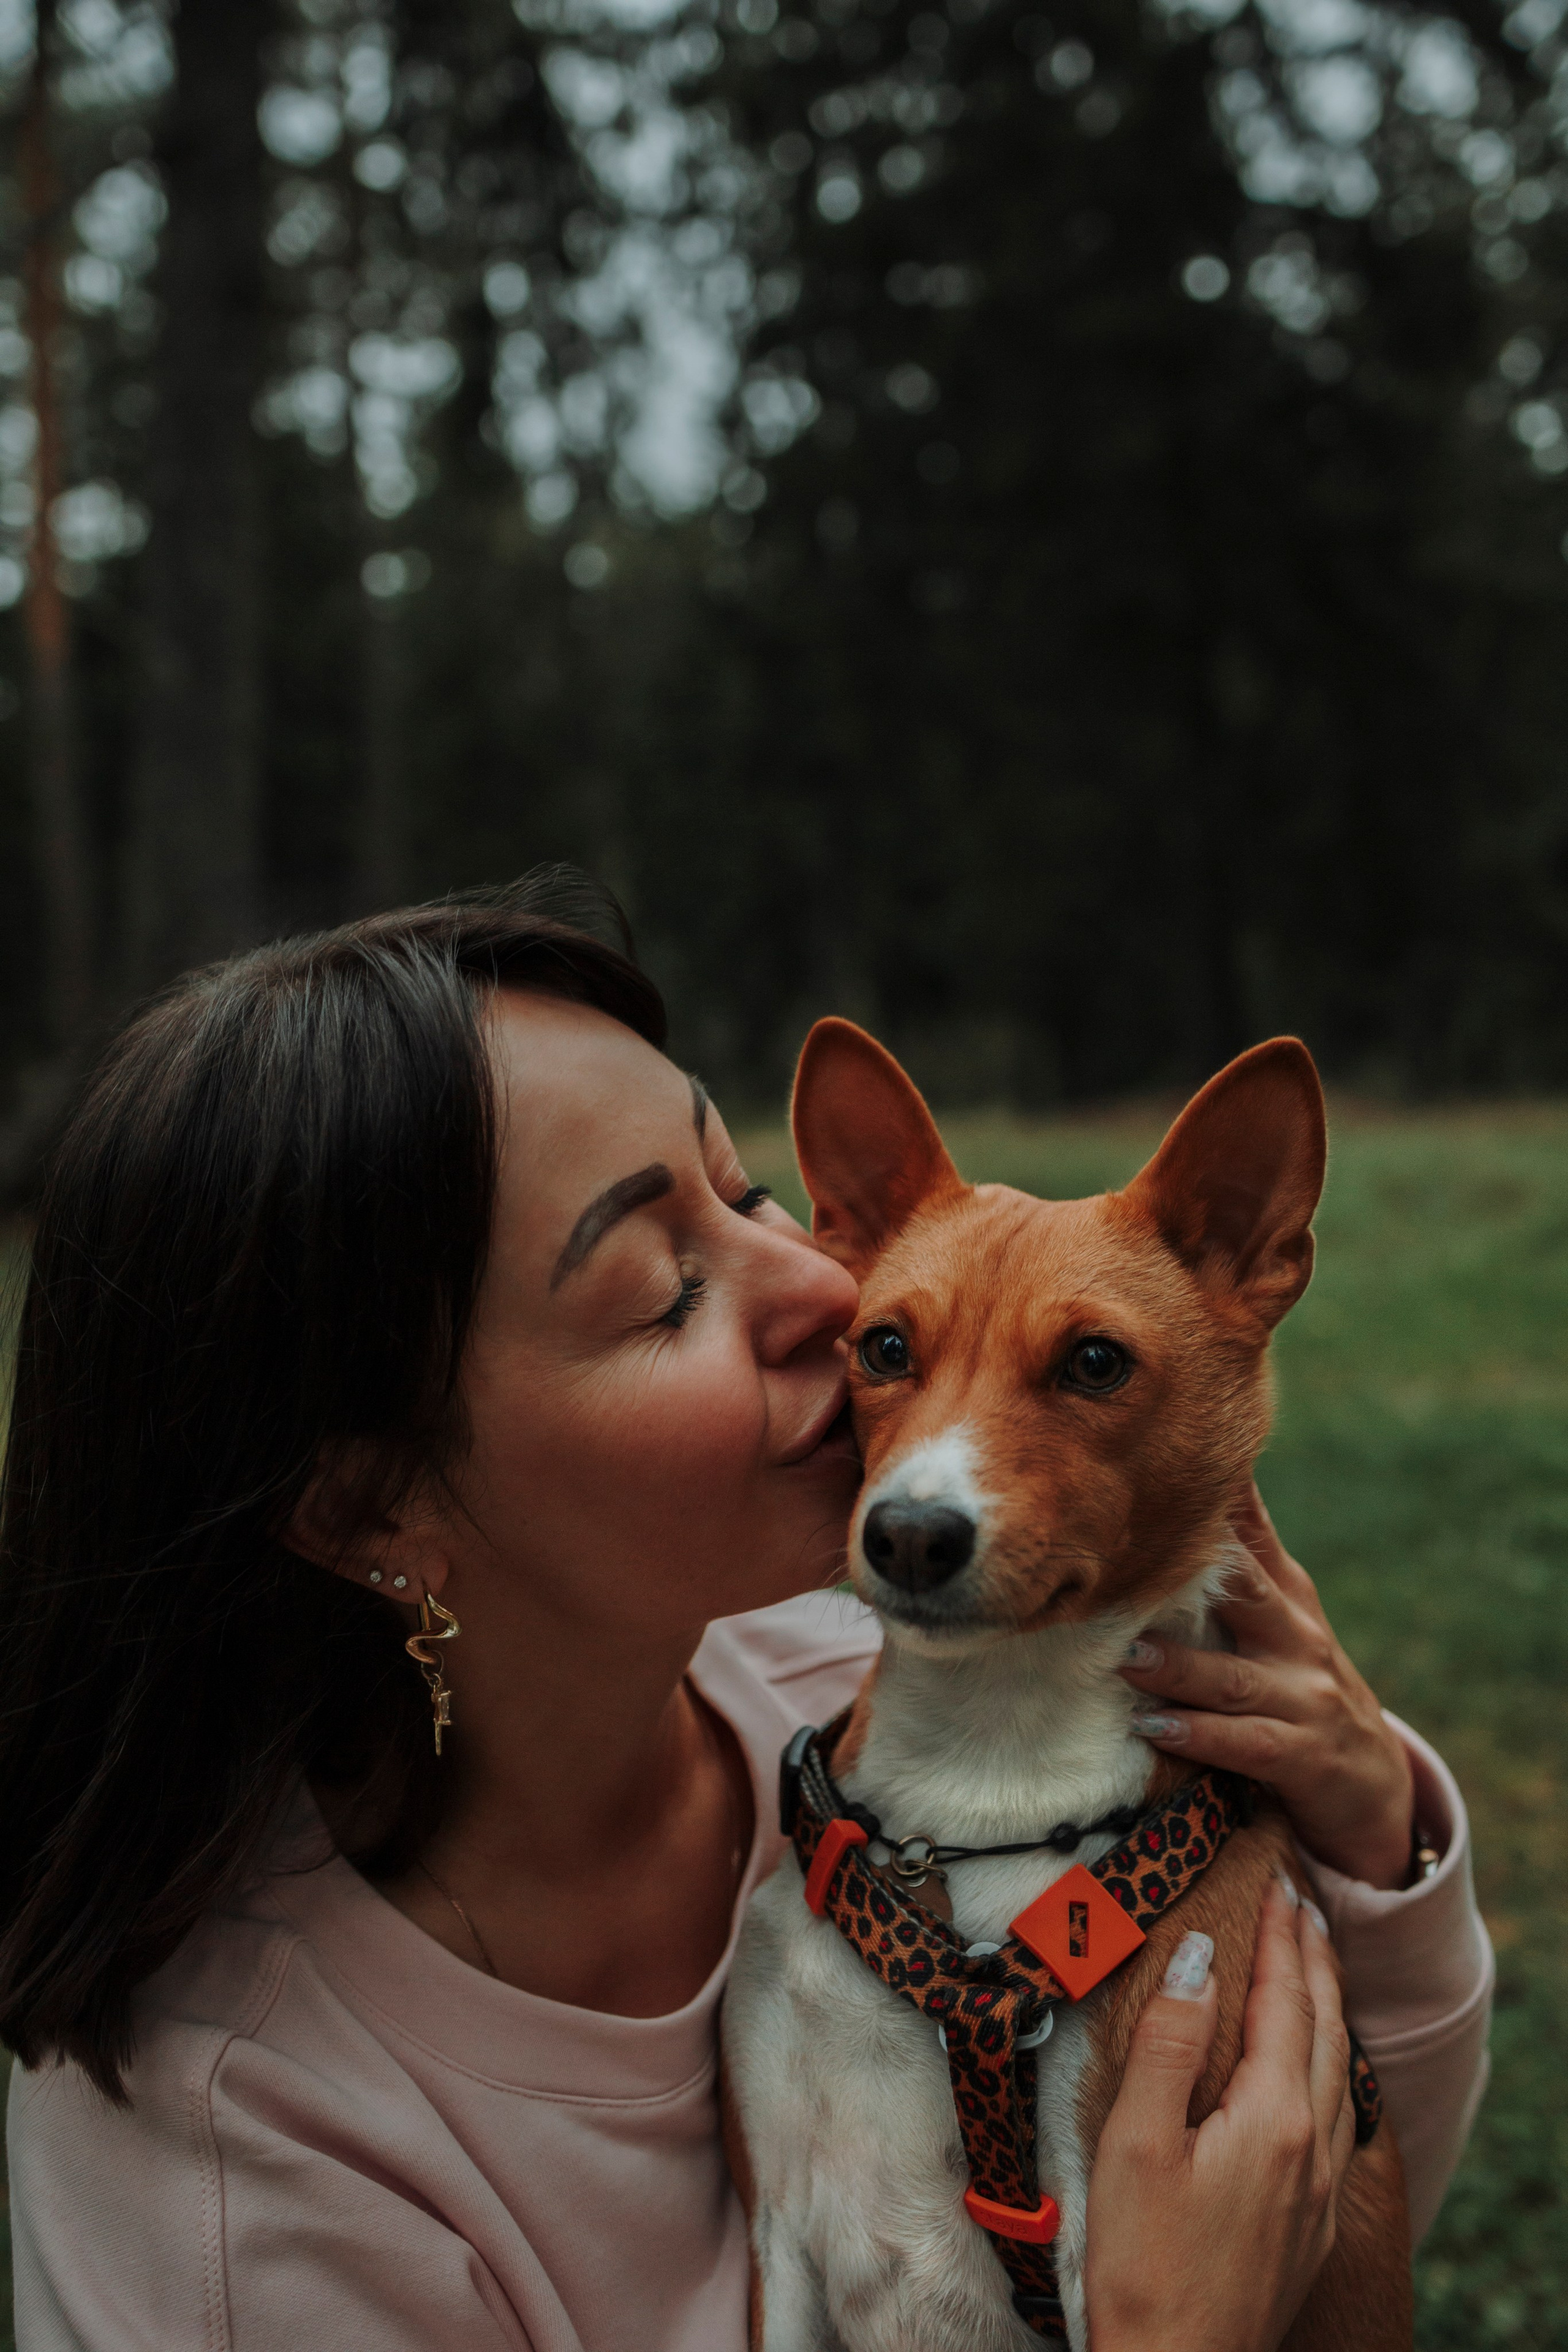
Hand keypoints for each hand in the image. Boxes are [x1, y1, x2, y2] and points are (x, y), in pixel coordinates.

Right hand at [1084, 1882, 1355, 2351]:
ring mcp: (1320, 2189)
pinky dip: (1329, 2061)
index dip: (1277, 1939)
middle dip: (1313, 1958)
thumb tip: (1197, 1958)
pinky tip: (1316, 2065)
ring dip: (1327, 2005)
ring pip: (1338, 2070)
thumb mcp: (1137, 2142)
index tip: (1275, 1884)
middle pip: (1324, 2027)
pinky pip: (1337, 2114)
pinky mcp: (1312, 2223)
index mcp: (1273, 2119)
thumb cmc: (1145, 2266)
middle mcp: (1313, 2147)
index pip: (1283, 2002)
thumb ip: (1168, 2043)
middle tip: (1302, 1902)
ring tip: (1314, 1963)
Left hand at [1120, 1483, 1413, 1887]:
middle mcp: (1299, 1636)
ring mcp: (1305, 1697)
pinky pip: (1245, 1743)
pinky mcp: (1305, 1755)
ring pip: (1232, 1677)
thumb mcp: (1279, 1620)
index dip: (1220, 1494)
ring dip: (1178, 1668)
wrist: (1373, 1782)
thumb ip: (1236, 1567)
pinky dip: (1199, 1734)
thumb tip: (1185, 1497)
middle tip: (1128, 1556)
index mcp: (1287, 1595)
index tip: (1173, 1454)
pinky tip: (1155, 1728)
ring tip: (1128, 1658)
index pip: (1251, 1532)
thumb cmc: (1300, 1686)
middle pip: (1246, 1590)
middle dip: (1195, 1569)